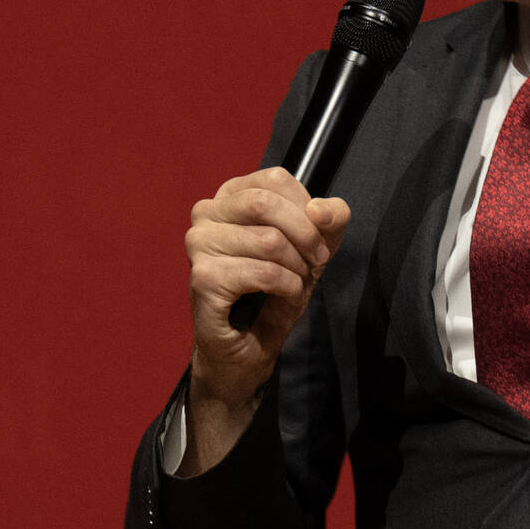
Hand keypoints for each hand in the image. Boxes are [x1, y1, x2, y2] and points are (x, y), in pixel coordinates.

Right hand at [184, 167, 350, 412]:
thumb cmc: (274, 291)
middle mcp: (205, 213)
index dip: (307, 210)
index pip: (275, 179)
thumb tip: (320, 209)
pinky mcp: (203, 279)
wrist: (246, 349)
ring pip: (268, 240)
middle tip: (315, 264)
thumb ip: (330, 219)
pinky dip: (287, 287)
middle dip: (304, 237)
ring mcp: (199, 245)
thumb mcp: (313, 247)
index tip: (316, 239)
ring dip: (297, 268)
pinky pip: (263, 272)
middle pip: (266, 203)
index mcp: (229, 196)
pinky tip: (283, 297)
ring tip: (295, 285)